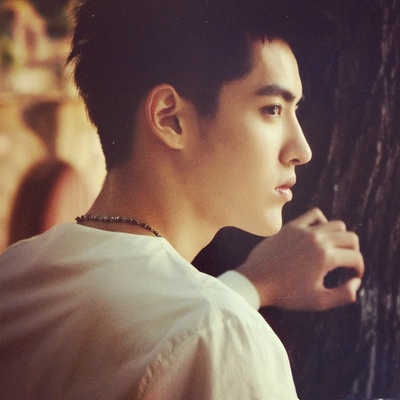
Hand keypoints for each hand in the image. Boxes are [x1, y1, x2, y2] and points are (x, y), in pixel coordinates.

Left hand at [235, 208, 364, 310]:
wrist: (256, 281)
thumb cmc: (286, 294)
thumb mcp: (319, 301)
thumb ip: (344, 294)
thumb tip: (357, 281)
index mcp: (326, 257)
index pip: (355, 257)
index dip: (358, 269)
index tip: (352, 277)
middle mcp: (317, 239)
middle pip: (350, 238)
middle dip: (353, 252)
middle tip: (345, 264)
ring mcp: (303, 230)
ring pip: (336, 224)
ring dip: (340, 237)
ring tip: (334, 250)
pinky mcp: (291, 226)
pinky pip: (314, 214)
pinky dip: (322, 221)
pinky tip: (318, 235)